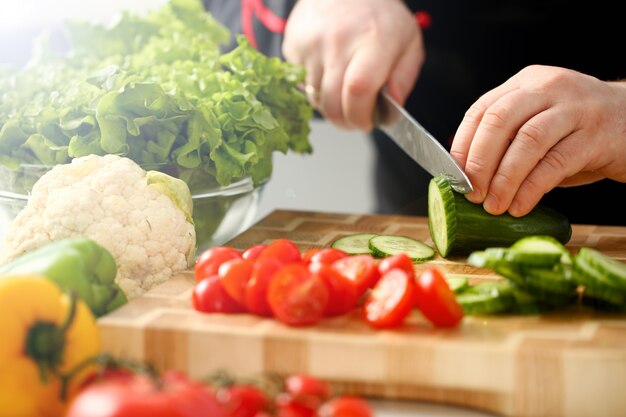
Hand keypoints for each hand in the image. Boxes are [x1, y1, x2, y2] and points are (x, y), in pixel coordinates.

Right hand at [282, 0, 423, 130]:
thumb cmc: (379, 17)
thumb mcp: (408, 42)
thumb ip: (404, 79)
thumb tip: (391, 111)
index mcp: (374, 41)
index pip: (358, 91)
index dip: (360, 116)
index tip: (366, 122)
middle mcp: (339, 42)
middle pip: (332, 103)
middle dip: (344, 122)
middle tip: (355, 119)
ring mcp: (311, 44)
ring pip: (314, 98)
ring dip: (329, 106)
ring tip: (342, 93)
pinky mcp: (293, 46)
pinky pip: (300, 84)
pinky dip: (314, 88)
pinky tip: (327, 72)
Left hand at [450, 65, 625, 216]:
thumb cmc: (578, 131)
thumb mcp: (538, 124)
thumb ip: (507, 140)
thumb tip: (465, 177)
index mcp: (526, 84)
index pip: (481, 110)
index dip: (463, 145)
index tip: (452, 177)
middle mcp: (548, 88)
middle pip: (499, 120)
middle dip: (479, 161)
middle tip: (471, 194)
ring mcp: (576, 108)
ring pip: (527, 141)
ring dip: (504, 179)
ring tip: (493, 205)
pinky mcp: (597, 134)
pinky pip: (556, 162)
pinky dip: (532, 188)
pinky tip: (520, 206)